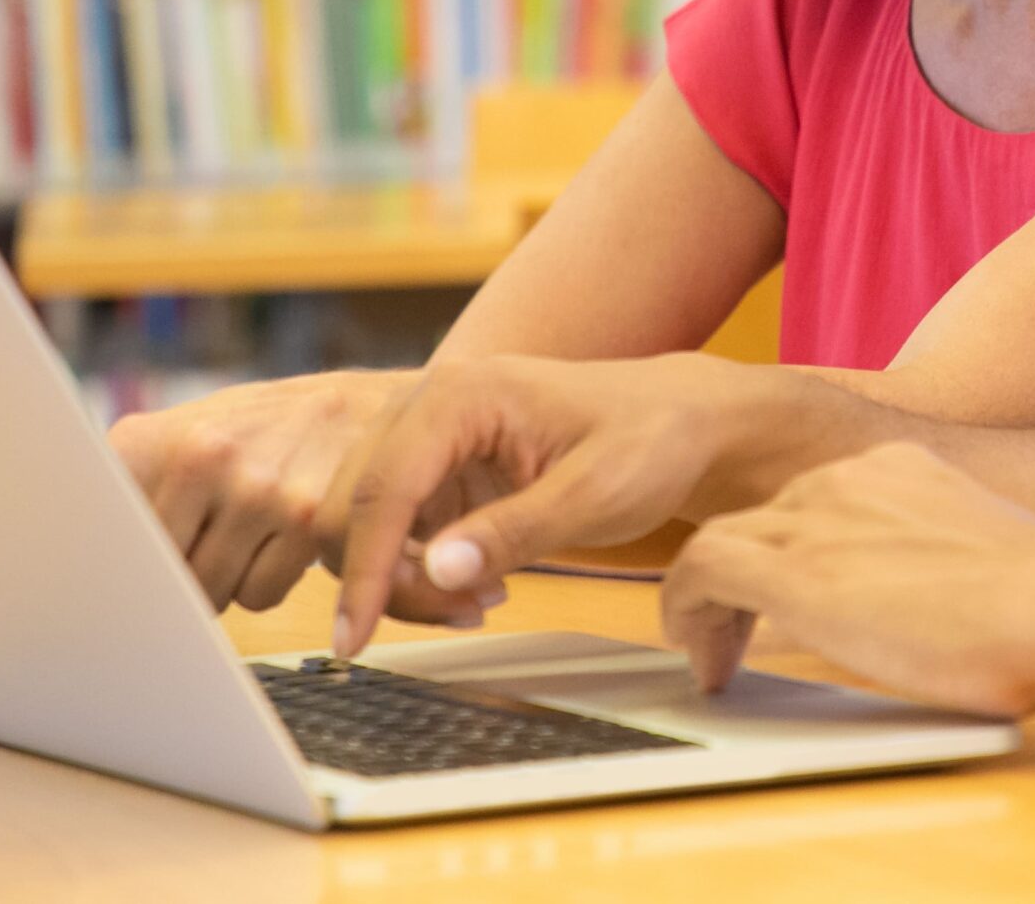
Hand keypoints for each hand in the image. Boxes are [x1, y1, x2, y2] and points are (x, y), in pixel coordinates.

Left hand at [109, 369, 417, 612]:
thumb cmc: (262, 432)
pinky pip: (258, 596)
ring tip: (249, 531)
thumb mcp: (185, 437)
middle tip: (207, 539)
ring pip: (209, 593)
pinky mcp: (306, 519)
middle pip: (155, 578)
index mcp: (151, 439)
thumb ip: (130, 490)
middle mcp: (202, 455)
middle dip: (178, 576)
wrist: (366, 409)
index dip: (108, 571)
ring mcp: (256, 488)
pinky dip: (268, 581)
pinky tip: (283, 539)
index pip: (97, 537)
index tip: (101, 587)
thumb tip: (68, 568)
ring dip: (225, 580)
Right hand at [322, 351, 743, 656]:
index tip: (356, 639)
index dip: (363, 570)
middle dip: (388, 580)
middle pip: (357, 507)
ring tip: (486, 601)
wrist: (678, 424)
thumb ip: (516, 531)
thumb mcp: (596, 493)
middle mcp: (429, 404)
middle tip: (464, 617)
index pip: (382, 487)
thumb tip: (437, 570)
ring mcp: (428, 437)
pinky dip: (423, 572)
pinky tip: (486, 585)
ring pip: (368, 524)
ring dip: (405, 580)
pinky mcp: (438, 470)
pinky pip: (397, 531)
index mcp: (462, 394)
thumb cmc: (649, 442)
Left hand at [659, 443, 1034, 715]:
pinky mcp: (796, 571)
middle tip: (734, 644)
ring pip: (717, 542)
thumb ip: (938, 555)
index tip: (784, 606)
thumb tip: (936, 597)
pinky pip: (700, 572)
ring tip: (714, 660)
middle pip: (756, 520)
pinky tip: (707, 665)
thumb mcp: (982, 550)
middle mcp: (846, 477)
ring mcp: (817, 519)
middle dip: (739, 584)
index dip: (785, 556)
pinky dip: (687, 615)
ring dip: (706, 605)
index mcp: (895, 467)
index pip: (807, 501)